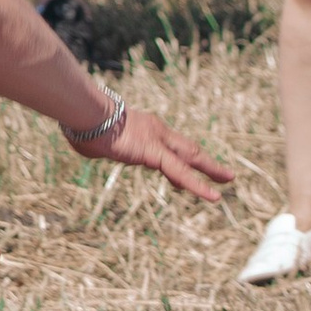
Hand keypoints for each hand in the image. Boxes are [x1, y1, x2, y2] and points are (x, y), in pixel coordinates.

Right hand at [76, 102, 233, 202]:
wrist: (85, 113)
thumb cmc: (82, 124)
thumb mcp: (92, 138)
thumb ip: (95, 143)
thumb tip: (85, 143)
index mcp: (142, 128)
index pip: (168, 144)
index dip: (181, 157)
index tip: (190, 167)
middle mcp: (156, 132)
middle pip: (187, 148)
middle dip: (206, 161)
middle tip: (223, 172)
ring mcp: (158, 141)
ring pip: (191, 159)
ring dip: (211, 170)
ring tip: (229, 180)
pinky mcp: (156, 154)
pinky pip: (182, 173)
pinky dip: (198, 185)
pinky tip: (213, 196)